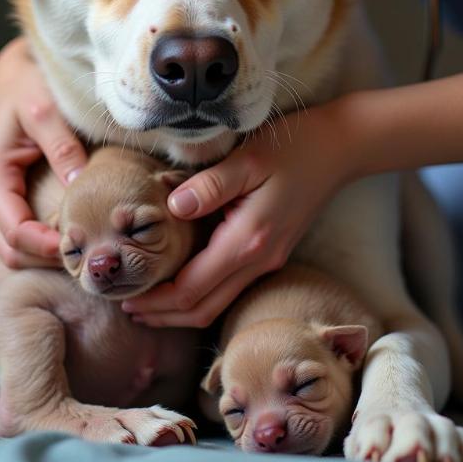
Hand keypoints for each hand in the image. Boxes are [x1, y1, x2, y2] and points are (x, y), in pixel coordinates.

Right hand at [0, 37, 87, 267]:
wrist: (15, 73)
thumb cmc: (31, 86)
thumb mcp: (47, 110)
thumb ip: (62, 149)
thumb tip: (80, 189)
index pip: (16, 235)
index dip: (51, 249)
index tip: (90, 246)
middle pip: (10, 252)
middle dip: (49, 260)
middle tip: (93, 254)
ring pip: (11, 248)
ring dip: (45, 254)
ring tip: (87, 246)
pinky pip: (16, 233)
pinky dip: (41, 242)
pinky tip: (73, 231)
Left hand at [122, 104, 349, 326]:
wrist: (339, 150)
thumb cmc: (294, 147)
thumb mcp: (249, 158)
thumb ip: (210, 186)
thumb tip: (173, 208)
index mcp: (249, 240)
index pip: (192, 289)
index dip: (156, 300)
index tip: (124, 297)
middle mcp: (259, 260)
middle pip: (203, 308)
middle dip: (164, 315)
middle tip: (127, 308)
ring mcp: (268, 260)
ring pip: (218, 303)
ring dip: (181, 310)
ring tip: (148, 303)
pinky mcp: (271, 253)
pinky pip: (230, 287)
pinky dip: (201, 294)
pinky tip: (181, 281)